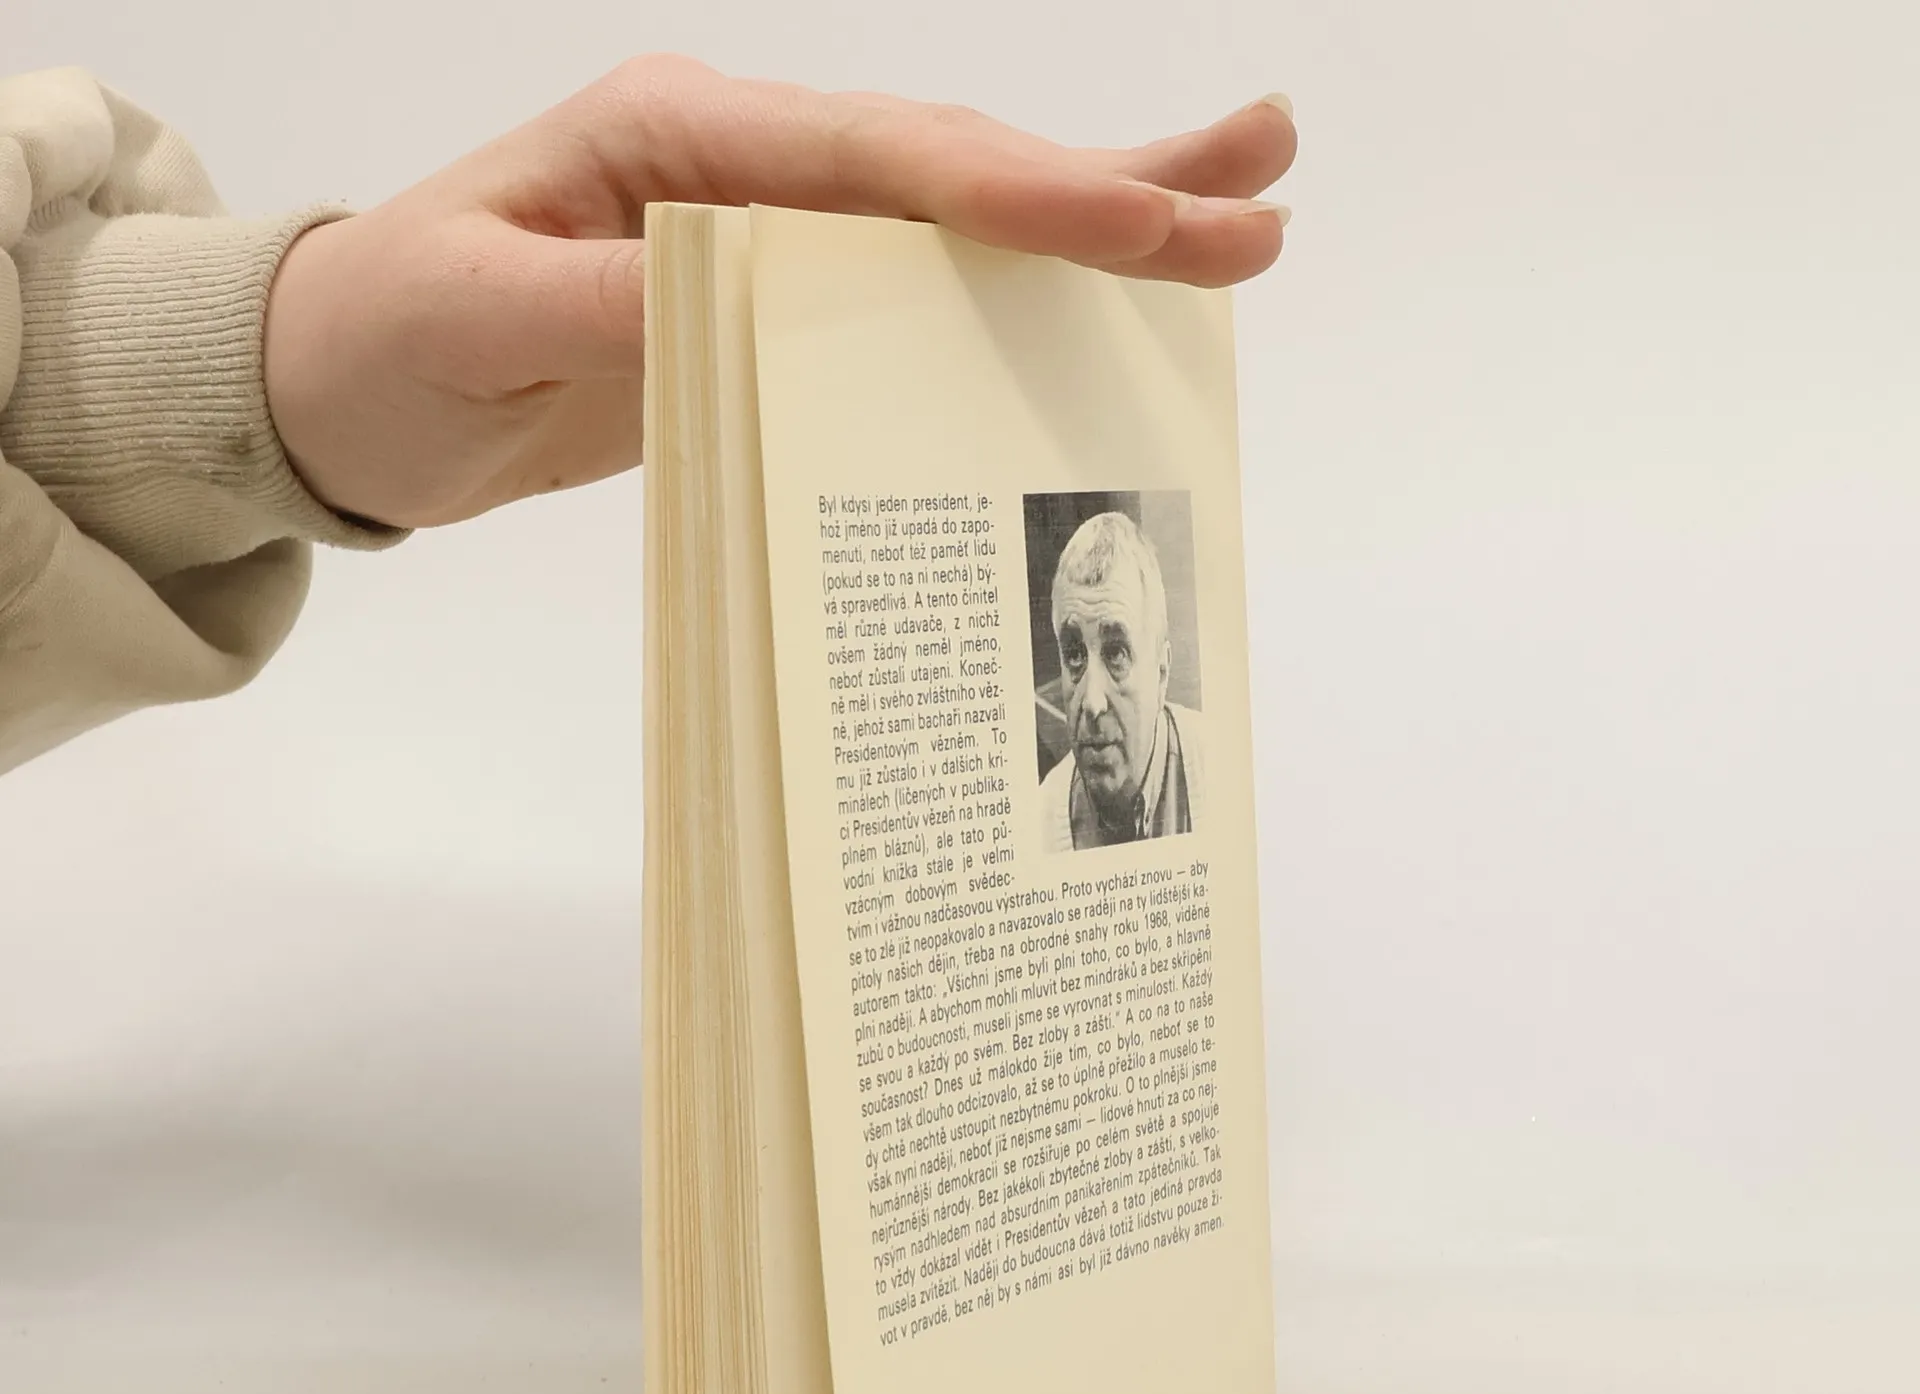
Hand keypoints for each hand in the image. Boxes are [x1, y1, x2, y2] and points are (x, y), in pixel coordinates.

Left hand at [263, 57, 1296, 529]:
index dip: (1011, 193)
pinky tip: (1101, 301)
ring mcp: (774, 238)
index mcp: (679, 140)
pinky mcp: (782, 313)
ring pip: (962, 223)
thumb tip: (739, 292)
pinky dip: (1016, 299)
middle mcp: (748, 169)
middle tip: (1258, 202)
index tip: (1134, 224)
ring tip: (1247, 212)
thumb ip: (604, 301)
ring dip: (1102, 220)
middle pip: (956, 173)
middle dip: (1109, 195)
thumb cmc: (391, 339)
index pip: (876, 161)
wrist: (352, 391)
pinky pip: (918, 301)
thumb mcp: (471, 317)